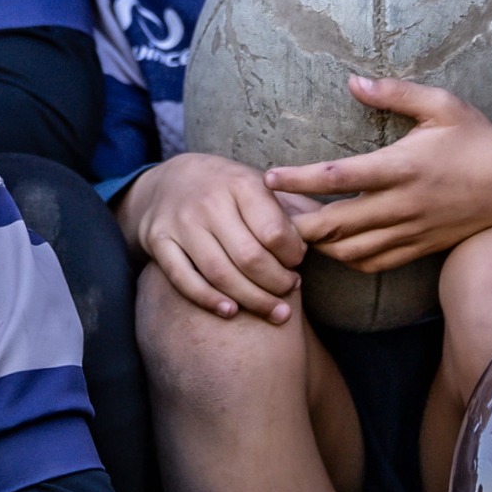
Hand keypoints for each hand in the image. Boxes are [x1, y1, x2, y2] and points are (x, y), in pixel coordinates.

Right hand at [116, 153, 306, 323]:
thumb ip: (294, 208)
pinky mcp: (158, 241)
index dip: (292, 256)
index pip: (274, 231)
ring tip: (274, 311)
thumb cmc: (227, 190)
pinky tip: (230, 311)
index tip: (298, 265)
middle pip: (249, 258)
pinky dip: (208, 300)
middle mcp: (209, 201)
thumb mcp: (258, 186)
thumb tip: (333, 227)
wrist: (169, 180)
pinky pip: (184, 279)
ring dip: (251, 299)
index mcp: (241, 183)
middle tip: (289, 292)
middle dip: (276, 284)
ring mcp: (181, 222)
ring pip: (219, 273)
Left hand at [263, 76, 491, 269]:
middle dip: (296, 222)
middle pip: (335, 224)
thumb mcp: (441, 104)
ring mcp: (411, 231)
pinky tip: (332, 245)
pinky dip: (346, 259)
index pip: (338, 177)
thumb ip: (394, 92)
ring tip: (294, 229)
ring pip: (350, 251)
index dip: (298, 180)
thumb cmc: (478, 137)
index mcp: (402, 166)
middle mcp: (403, 204)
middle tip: (267, 213)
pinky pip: (374, 264)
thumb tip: (352, 81)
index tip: (268, 178)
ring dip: (318, 244)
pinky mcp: (419, 248)